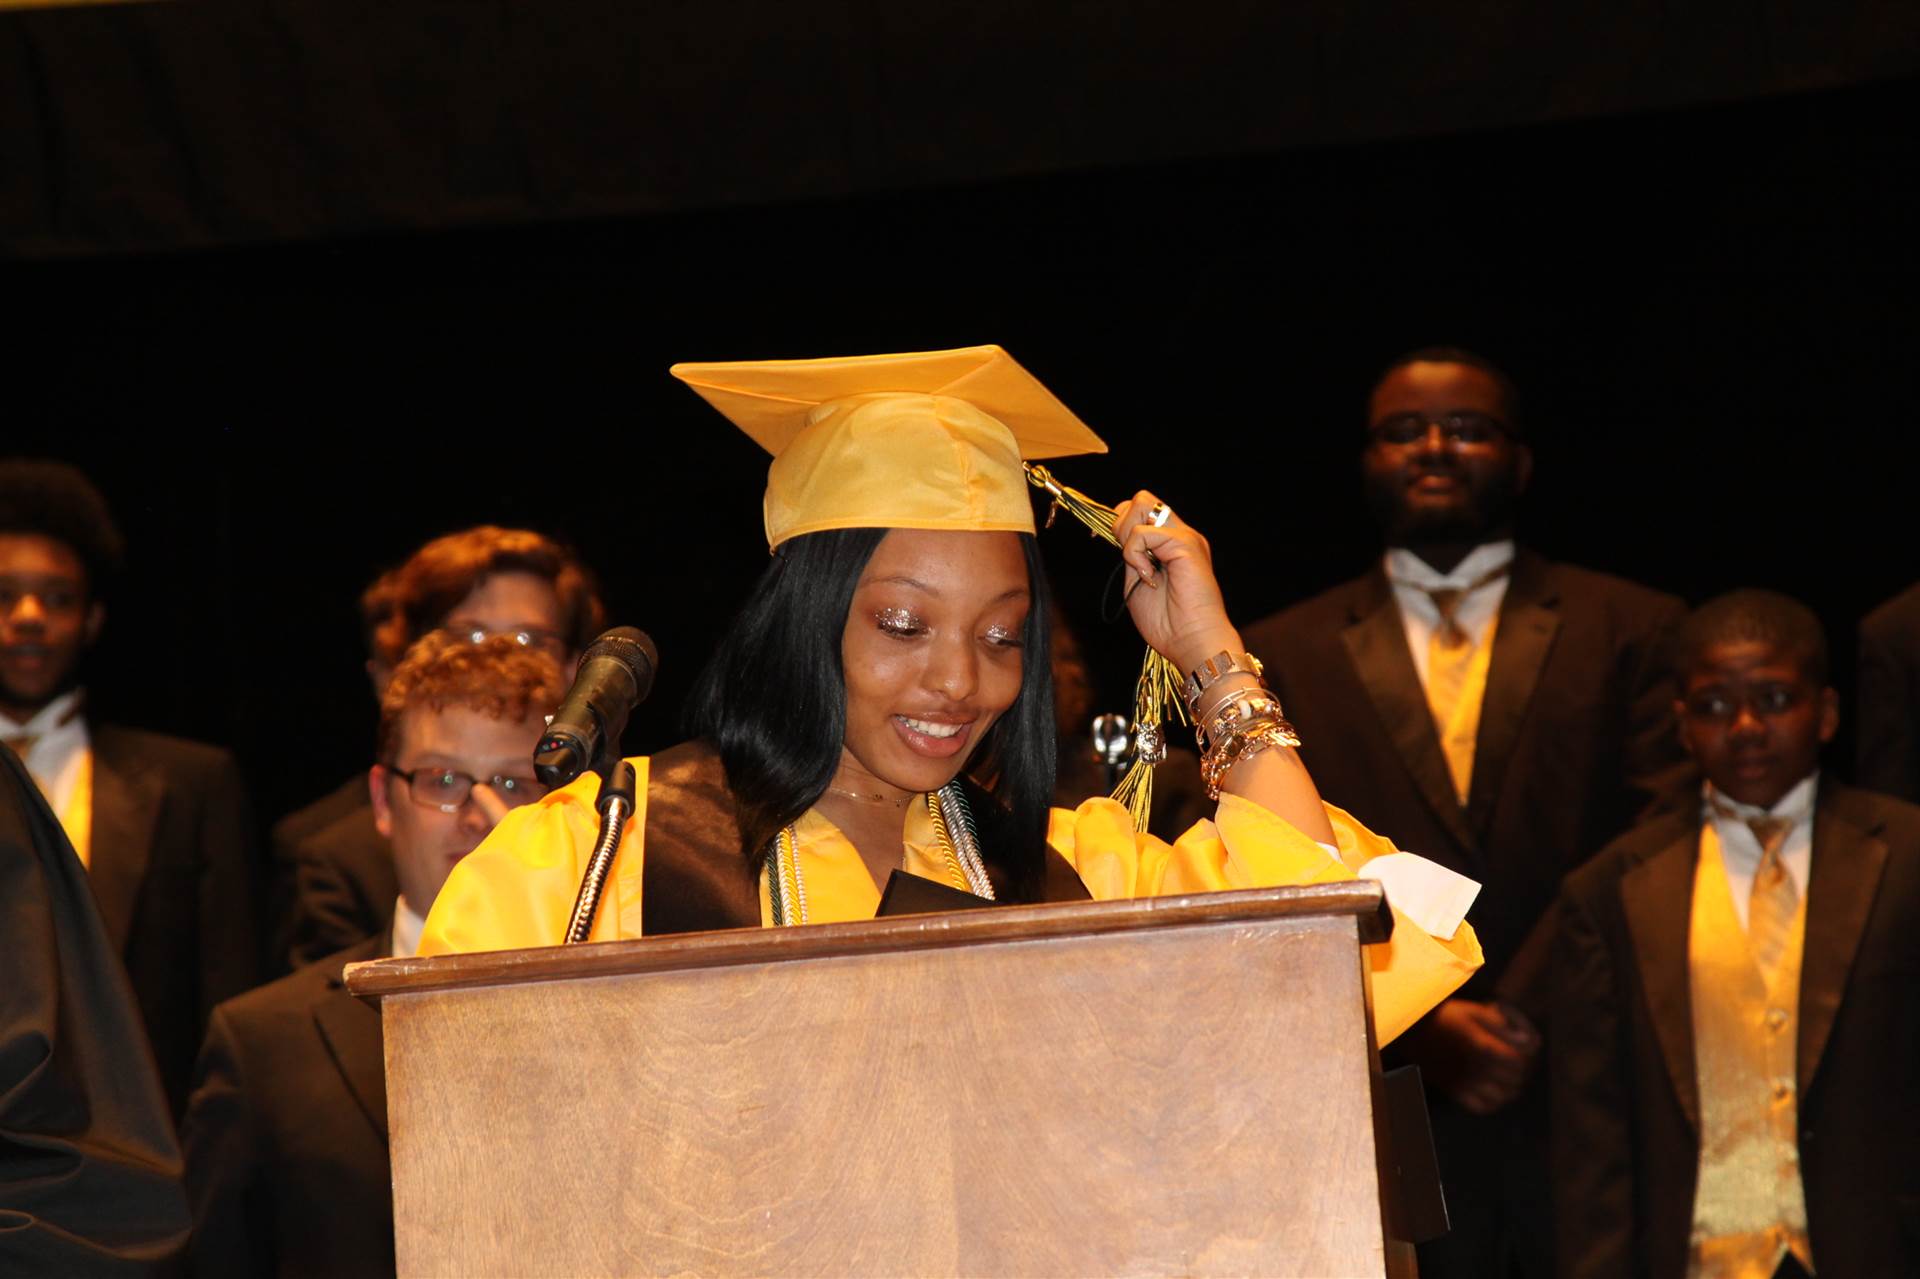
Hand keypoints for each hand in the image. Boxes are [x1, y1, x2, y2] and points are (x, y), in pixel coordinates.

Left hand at [1109, 490, 1240, 672]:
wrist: (1191, 640)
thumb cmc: (1167, 622)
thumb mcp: (1137, 582)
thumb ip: (1131, 557)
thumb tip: (1117, 537)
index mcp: (1170, 543)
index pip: (1139, 510)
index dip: (1119, 524)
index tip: (1111, 546)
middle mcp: (1180, 534)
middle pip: (1141, 499)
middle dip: (1122, 524)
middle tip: (1131, 560)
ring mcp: (1185, 536)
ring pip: (1143, 503)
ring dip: (1129, 536)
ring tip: (1141, 568)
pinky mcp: (1186, 544)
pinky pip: (1144, 532)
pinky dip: (1135, 555)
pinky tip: (1148, 578)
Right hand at [1410, 998, 1540, 1115]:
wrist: (1412, 1030)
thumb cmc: (1443, 1017)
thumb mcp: (1472, 1011)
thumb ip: (1500, 1024)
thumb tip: (1526, 1039)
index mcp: (1481, 1047)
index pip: (1518, 1061)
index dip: (1527, 1055)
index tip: (1524, 1047)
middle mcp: (1476, 1068)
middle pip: (1514, 1080)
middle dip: (1521, 1070)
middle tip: (1518, 1061)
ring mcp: (1465, 1082)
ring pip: (1502, 1097)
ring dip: (1510, 1088)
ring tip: (1508, 1076)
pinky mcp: (1455, 1091)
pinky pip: (1482, 1107)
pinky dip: (1493, 1102)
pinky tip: (1493, 1090)